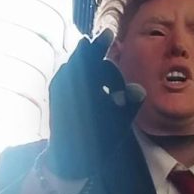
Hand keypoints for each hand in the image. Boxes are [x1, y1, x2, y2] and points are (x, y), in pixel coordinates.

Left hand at [45, 30, 144, 178]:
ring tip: (102, 71)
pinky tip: (92, 80)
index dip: (101, 44)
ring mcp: (59, 87)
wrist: (67, 160)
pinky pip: (70, 73)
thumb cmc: (94, 144)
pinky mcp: (56, 94)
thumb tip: (138, 89)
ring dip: (91, 66)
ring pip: (78, 66)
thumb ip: (128, 105)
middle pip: (87, 60)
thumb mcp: (116, 127)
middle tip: (108, 49)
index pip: (93, 58)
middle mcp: (67, 83)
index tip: (109, 32)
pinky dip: (82, 72)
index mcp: (83, 87)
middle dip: (100, 59)